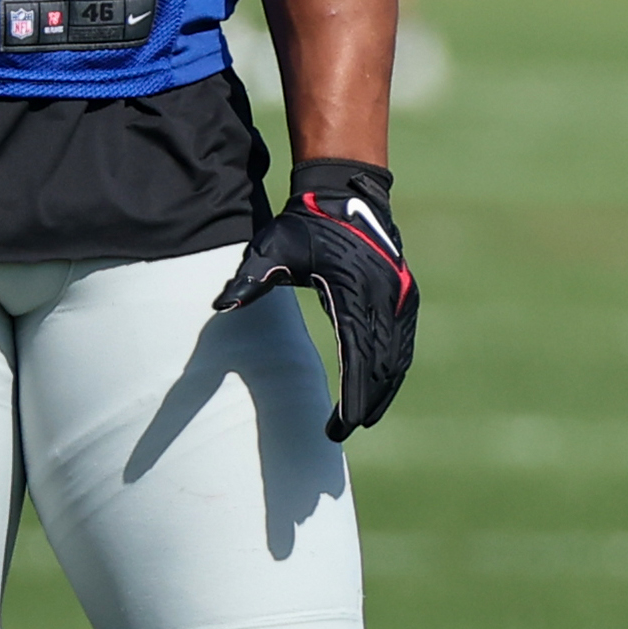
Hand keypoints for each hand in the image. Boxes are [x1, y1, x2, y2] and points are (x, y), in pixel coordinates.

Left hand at [216, 159, 420, 437]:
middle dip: (365, 404)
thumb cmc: (305, 224)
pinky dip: (393, 372)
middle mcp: (385, 297)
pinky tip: (378, 391)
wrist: (346, 194)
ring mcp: (400, 297)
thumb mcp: (272, 246)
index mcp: (354, 290)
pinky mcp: (406, 296)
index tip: (341, 425)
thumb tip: (221, 304)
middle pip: (381, 365)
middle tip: (342, 434)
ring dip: (381, 393)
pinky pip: (403, 345)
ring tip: (359, 421)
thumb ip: (250, 277)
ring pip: (397, 359)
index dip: (353, 394)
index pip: (357, 354)